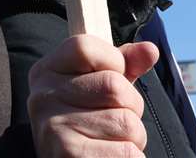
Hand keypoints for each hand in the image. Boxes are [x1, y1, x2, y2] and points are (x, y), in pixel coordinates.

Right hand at [27, 33, 159, 156]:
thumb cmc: (85, 126)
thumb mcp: (99, 87)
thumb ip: (123, 65)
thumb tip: (150, 50)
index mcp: (47, 72)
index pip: (85, 48)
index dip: (113, 62)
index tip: (113, 83)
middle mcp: (44, 97)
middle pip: (114, 87)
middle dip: (132, 107)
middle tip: (117, 123)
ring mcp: (54, 128)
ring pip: (126, 123)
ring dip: (134, 138)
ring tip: (113, 143)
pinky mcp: (69, 156)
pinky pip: (127, 152)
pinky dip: (132, 157)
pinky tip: (111, 156)